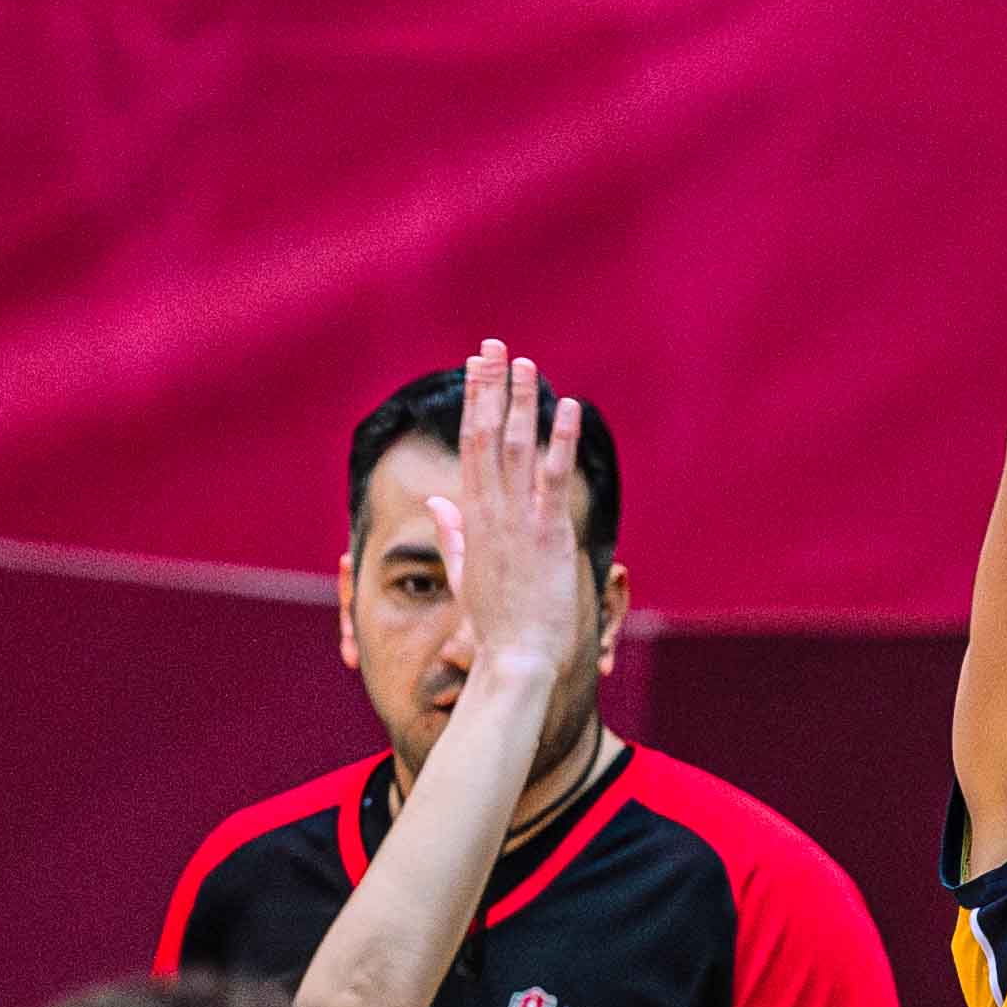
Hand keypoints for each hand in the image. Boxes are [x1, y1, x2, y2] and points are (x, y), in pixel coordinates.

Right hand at [434, 337, 590, 692]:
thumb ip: (453, 533)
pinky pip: (553, 479)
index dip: (474, 403)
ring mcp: (517, 523)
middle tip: (495, 346)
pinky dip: (560, 442)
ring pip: (517, 449)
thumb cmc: (496, 626)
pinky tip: (568, 408)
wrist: (515, 661)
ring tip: (527, 363)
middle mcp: (490, 513)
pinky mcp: (547, 536)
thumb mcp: (467, 573)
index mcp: (473, 519)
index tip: (476, 368)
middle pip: (487, 436)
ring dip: (522, 403)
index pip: (471, 448)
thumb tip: (438, 498)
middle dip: (491, 388)